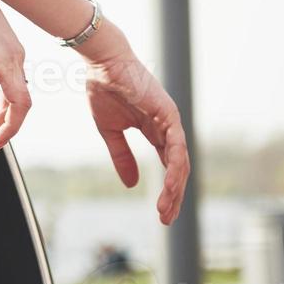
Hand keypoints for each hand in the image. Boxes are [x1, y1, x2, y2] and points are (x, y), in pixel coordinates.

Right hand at [82, 34, 189, 224]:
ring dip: (175, 187)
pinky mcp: (169, 114)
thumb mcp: (110, 131)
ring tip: (166, 209)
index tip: (161, 213)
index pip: (167, 165)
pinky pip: (177, 146)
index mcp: (155, 130)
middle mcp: (167, 127)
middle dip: (174, 195)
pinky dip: (175, 167)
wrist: (102, 64)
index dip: (166, 189)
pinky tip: (171, 186)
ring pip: (180, 161)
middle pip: (177, 168)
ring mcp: (171, 121)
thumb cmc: (105, 90)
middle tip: (166, 218)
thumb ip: (123, 157)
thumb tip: (133, 185)